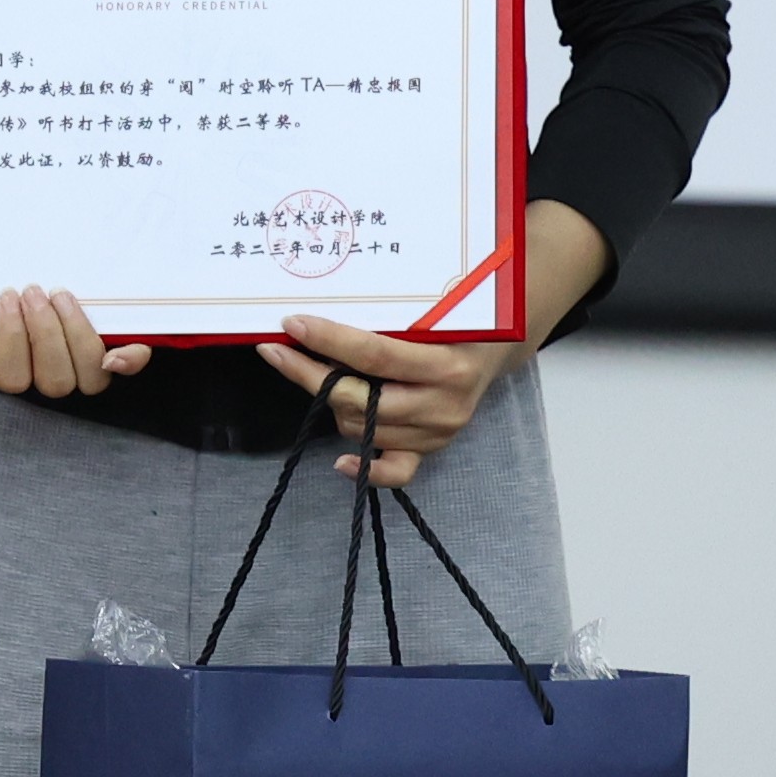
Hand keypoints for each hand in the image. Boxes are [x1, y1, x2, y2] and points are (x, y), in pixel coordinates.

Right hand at [0, 286, 153, 403]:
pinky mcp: (109, 343)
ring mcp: (80, 362)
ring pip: (89, 376)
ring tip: (59, 294)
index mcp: (7, 369)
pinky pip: (128, 362)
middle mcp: (46, 374)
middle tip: (32, 290)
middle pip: (55, 380)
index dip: (13, 341)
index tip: (7, 297)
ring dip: (77, 334)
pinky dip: (131, 359)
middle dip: (44, 332)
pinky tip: (120, 352)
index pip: (13, 378)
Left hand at [253, 205, 606, 486]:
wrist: (499, 344)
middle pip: (360, 398)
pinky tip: (339, 459)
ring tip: (310, 370)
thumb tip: (323, 305)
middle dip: (309, 373)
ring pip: (363, 427)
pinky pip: (395, 471)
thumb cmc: (464, 314)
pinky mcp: (432, 450)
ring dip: (330, 400)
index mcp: (449, 365)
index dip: (328, 340)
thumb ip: (395, 313)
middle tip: (275, 350)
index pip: (374, 355)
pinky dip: (365, 468)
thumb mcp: (440, 305)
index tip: (292, 324)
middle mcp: (444, 405)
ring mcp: (438, 433)